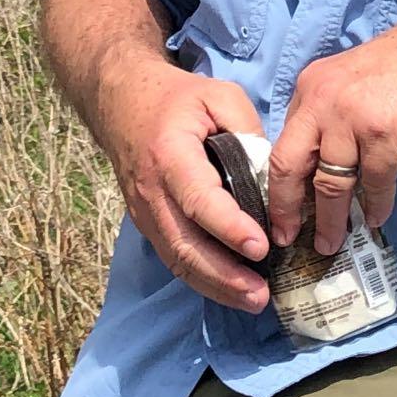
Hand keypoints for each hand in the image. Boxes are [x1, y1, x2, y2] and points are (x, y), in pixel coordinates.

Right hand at [96, 56, 271, 311]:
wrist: (124, 101)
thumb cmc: (178, 99)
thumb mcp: (221, 97)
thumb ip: (249, 133)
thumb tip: (272, 177)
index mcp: (170, 154)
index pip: (199, 199)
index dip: (229, 227)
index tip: (261, 247)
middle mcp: (151, 190)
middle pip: (184, 243)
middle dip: (223, 274)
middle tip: (261, 294)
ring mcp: (144, 211)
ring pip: (176, 259)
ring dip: (214, 285)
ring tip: (252, 300)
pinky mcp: (147, 223)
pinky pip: (173, 256)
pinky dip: (201, 278)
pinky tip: (231, 289)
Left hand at [267, 14, 396, 256]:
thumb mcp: (350, 81)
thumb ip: (328, 115)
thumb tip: (317, 164)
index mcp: (310, 87)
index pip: (282, 143)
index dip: (278, 183)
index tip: (279, 211)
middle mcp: (322, 100)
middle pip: (290, 165)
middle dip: (286, 208)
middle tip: (286, 237)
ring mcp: (352, 117)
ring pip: (330, 183)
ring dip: (331, 219)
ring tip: (331, 242)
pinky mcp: (385, 133)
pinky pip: (375, 182)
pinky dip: (376, 205)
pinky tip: (376, 218)